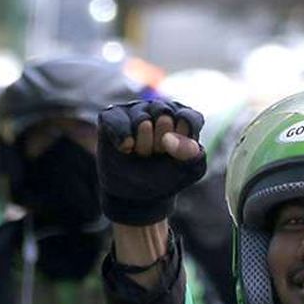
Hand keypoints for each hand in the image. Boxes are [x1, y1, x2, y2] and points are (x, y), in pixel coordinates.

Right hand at [97, 100, 206, 226]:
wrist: (134, 194)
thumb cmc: (165, 176)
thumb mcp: (188, 170)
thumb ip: (191, 154)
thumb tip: (169, 139)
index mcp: (183, 118)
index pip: (187, 119)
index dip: (181, 142)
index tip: (175, 155)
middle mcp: (160, 109)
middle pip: (165, 117)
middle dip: (160, 144)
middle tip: (156, 155)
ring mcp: (135, 110)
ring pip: (142, 121)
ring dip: (142, 146)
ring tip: (140, 154)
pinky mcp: (112, 115)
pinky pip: (117, 121)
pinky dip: (123, 139)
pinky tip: (126, 149)